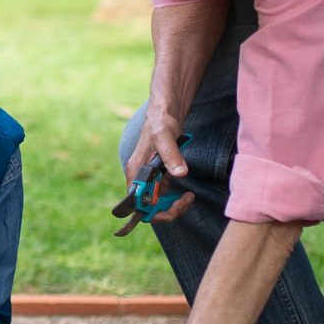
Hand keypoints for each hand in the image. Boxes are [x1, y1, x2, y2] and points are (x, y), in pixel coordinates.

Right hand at [123, 99, 191, 226]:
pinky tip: (186, 192)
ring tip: (189, 197)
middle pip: (148, 208)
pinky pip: (164, 196)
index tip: (174, 205)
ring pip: (158, 204)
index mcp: (134, 172)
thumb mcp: (165, 136)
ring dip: (174, 205)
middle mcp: (138, 178)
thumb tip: (180, 173)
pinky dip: (176, 198)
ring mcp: (148, 178)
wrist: (165, 111)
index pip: (138, 205)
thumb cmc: (160, 121)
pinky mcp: (157, 177)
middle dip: (169, 210)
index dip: (155, 211)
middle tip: (186, 199)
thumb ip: (171, 155)